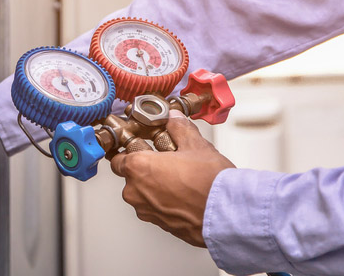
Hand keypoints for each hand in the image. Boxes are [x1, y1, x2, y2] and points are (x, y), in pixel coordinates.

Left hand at [110, 110, 235, 246]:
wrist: (226, 215)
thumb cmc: (209, 183)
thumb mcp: (195, 145)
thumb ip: (179, 128)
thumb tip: (174, 119)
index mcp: (138, 168)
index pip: (117, 158)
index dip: (129, 150)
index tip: (140, 146)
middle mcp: (136, 192)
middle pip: (130, 176)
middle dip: (145, 168)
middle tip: (165, 160)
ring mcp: (147, 211)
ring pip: (143, 193)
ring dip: (155, 185)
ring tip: (178, 177)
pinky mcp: (160, 224)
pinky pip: (155, 207)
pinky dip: (164, 199)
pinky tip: (183, 192)